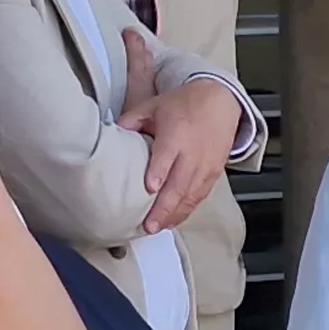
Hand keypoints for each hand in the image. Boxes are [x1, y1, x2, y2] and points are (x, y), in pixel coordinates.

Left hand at [121, 73, 245, 235]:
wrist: (220, 101)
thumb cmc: (185, 104)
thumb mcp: (154, 106)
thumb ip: (131, 121)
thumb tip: (108, 134)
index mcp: (176, 134)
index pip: (167, 156)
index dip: (159, 173)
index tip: (149, 188)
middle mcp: (193, 153)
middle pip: (179, 184)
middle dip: (164, 207)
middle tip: (148, 225)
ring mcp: (205, 165)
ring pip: (190, 195)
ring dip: (174, 214)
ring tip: (157, 228)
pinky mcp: (213, 174)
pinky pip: (200, 197)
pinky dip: (187, 211)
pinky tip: (173, 221)